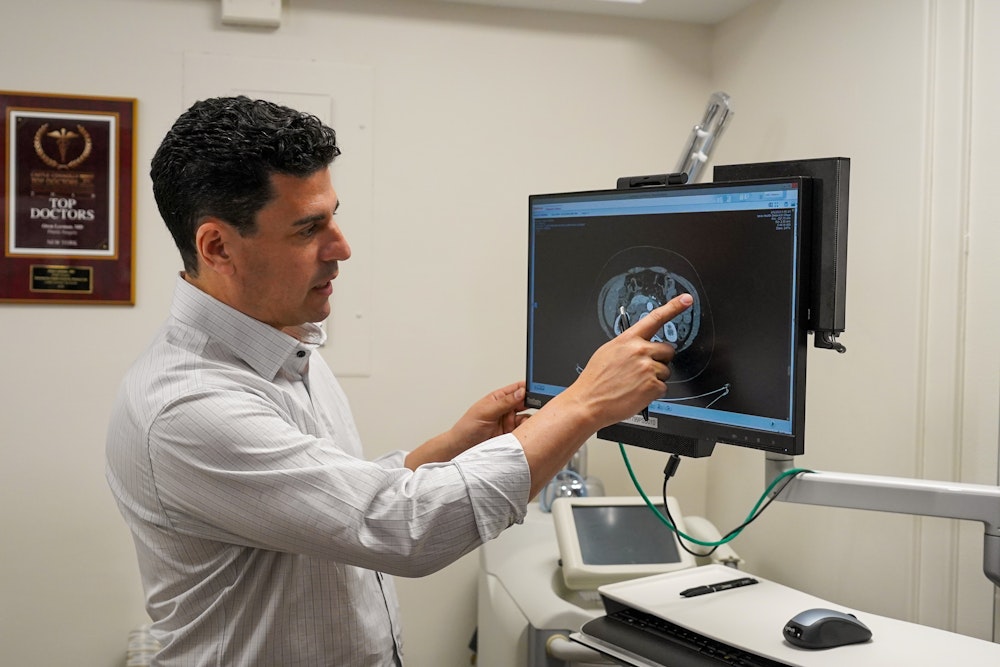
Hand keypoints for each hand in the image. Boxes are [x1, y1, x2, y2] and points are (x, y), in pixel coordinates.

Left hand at [405, 381, 528, 469]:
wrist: (460, 448)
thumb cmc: (466, 428)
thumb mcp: (485, 411)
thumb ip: (504, 402)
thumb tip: (521, 392)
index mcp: (499, 398)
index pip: (518, 389)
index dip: (530, 387)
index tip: (540, 388)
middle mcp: (506, 410)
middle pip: (527, 402)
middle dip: (536, 402)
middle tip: (543, 405)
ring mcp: (510, 423)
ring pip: (529, 418)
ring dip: (534, 419)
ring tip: (537, 420)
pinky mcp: (512, 436)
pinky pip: (525, 432)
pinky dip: (530, 431)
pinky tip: (531, 431)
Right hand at [564, 293, 692, 427]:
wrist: (589, 403)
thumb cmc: (595, 381)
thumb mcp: (607, 352)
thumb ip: (627, 345)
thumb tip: (639, 345)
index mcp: (628, 339)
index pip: (655, 318)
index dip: (674, 307)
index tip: (686, 299)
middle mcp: (640, 351)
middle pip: (667, 350)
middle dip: (660, 360)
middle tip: (644, 370)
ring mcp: (648, 368)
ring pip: (666, 371)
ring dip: (655, 378)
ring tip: (635, 384)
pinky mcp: (653, 386)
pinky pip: (663, 387)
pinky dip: (653, 393)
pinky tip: (637, 393)